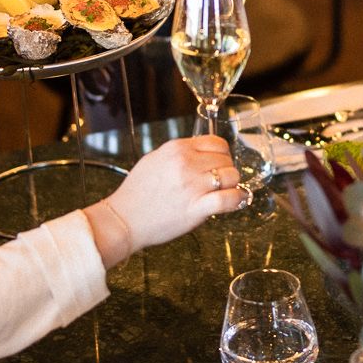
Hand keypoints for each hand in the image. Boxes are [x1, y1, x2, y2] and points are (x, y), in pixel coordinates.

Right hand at [97, 136, 244, 261]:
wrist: (124, 219)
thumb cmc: (136, 193)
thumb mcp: (154, 160)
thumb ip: (178, 154)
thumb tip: (199, 153)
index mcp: (177, 149)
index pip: (216, 142)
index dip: (222, 153)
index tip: (220, 162)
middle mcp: (187, 163)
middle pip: (226, 159)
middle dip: (227, 169)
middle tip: (221, 181)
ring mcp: (192, 185)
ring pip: (232, 176)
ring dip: (232, 184)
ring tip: (226, 191)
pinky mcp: (196, 208)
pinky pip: (229, 199)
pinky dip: (238, 199)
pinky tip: (237, 200)